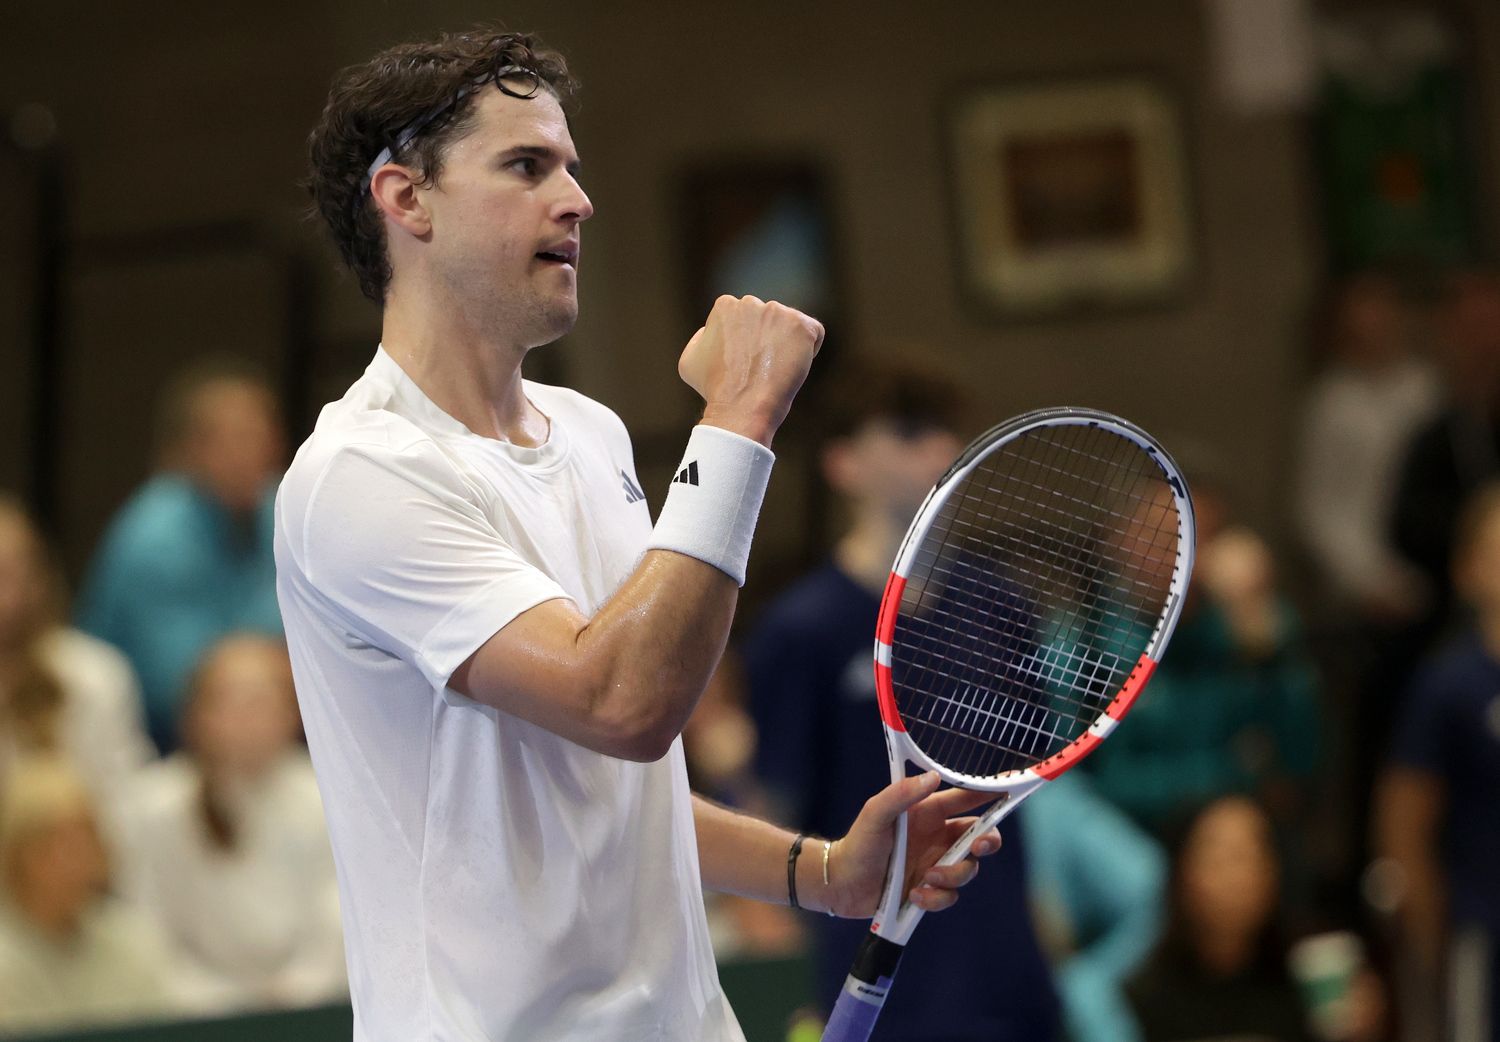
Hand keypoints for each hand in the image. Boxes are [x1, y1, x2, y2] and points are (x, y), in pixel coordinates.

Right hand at [679, 294, 823, 446]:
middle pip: (768, 320)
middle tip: (760, 369)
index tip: (744, 364)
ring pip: (790, 327)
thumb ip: (702, 337)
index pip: (745, 319)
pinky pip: (814, 333)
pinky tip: (794, 366)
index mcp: (725, 306)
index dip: (746, 343)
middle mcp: (752, 302)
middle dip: (767, 340)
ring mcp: (778, 312)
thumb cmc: (714, 388)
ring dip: (787, 346)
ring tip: (775, 371)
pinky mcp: (802, 326)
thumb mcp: (690, 360)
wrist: (741, 406)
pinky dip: (809, 350)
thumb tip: (710, 331)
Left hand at [825, 771, 1000, 917]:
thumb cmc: (858, 842)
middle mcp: (938, 837)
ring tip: (925, 879)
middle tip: (977, 848)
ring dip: (952, 876)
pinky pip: (949, 895)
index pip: (967, 798)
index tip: (1014, 787)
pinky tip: (915, 895)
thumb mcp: (876, 813)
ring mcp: (936, 864)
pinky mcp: (930, 889)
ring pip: (968, 870)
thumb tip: (933, 777)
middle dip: (987, 843)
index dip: (992, 793)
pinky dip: (936, 898)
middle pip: (981, 837)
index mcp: (929, 812)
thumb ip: (901, 794)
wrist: (841, 883)